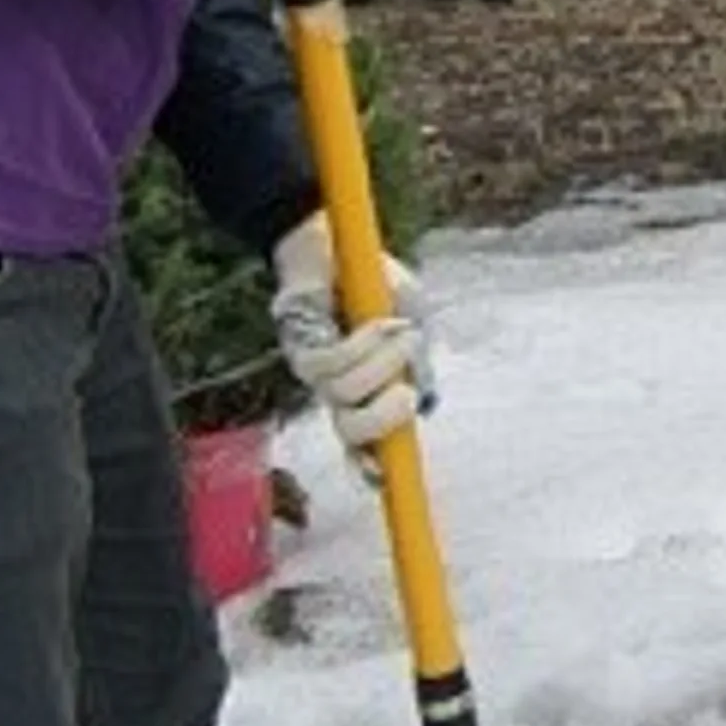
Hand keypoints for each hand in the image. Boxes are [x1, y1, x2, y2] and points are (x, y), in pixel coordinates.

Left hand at [267, 214, 433, 476]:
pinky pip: (332, 366)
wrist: (333, 244)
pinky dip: (362, 344)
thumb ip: (420, 357)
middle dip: (384, 419)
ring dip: (380, 363)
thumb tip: (425, 402)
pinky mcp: (300, 349)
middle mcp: (340, 390)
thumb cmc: (373, 281)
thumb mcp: (413, 316)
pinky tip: (377, 321)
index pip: (367, 442)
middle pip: (353, 434)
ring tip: (394, 330)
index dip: (372, 466)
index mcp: (369, 390)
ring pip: (346, 396)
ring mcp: (318, 374)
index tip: (382, 481)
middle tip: (405, 390)